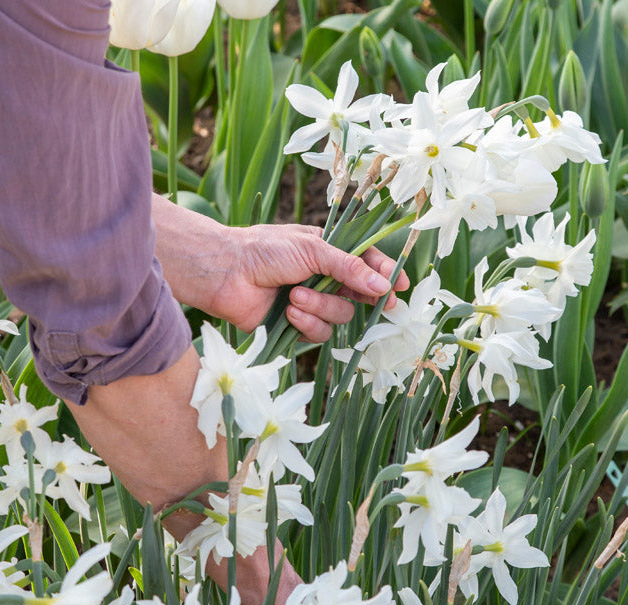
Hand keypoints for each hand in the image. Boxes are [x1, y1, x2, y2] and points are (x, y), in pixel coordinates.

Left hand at [152, 196, 408, 341]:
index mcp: (329, 252)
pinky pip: (319, 333)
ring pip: (340, 316)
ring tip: (296, 294)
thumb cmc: (265, 250)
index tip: (401, 285)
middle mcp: (324, 278)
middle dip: (364, 297)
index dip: (385, 275)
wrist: (226, 273)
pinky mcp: (296, 326)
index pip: (367, 264)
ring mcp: (311, 303)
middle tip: (378, 301)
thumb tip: (385, 286)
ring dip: (321, 307)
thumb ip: (350, 268)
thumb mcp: (312, 249)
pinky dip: (306, 322)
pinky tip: (288, 311)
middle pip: (361, 296)